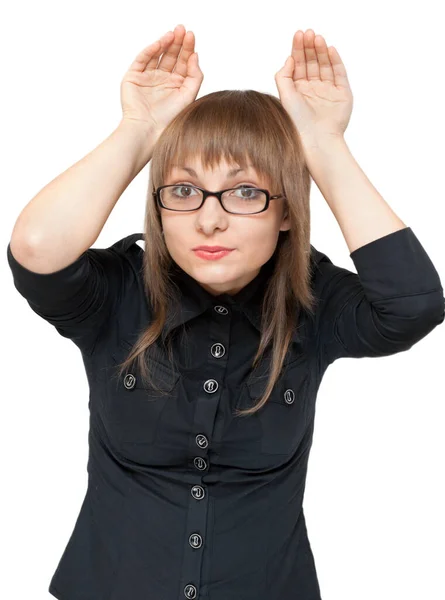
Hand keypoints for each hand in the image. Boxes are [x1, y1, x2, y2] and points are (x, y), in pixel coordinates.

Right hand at [120, 24, 203, 134]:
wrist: (148, 130)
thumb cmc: (169, 118)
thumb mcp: (189, 95)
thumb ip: (195, 76)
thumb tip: (195, 55)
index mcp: (176, 85)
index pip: (183, 62)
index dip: (187, 48)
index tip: (191, 36)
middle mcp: (162, 80)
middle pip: (171, 56)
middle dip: (177, 43)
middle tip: (182, 30)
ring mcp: (148, 78)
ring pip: (157, 55)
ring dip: (165, 43)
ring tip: (173, 33)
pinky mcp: (134, 77)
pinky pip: (142, 60)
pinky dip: (150, 50)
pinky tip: (159, 44)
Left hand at [274, 29, 352, 143]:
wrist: (317, 139)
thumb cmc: (298, 122)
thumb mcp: (285, 96)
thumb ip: (283, 75)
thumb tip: (290, 58)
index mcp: (299, 90)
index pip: (298, 64)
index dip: (298, 49)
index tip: (299, 34)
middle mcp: (313, 89)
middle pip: (312, 62)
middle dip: (310, 47)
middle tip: (309, 33)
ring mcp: (328, 91)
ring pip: (325, 65)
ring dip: (321, 51)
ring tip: (318, 38)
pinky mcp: (342, 94)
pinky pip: (339, 73)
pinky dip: (335, 60)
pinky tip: (330, 50)